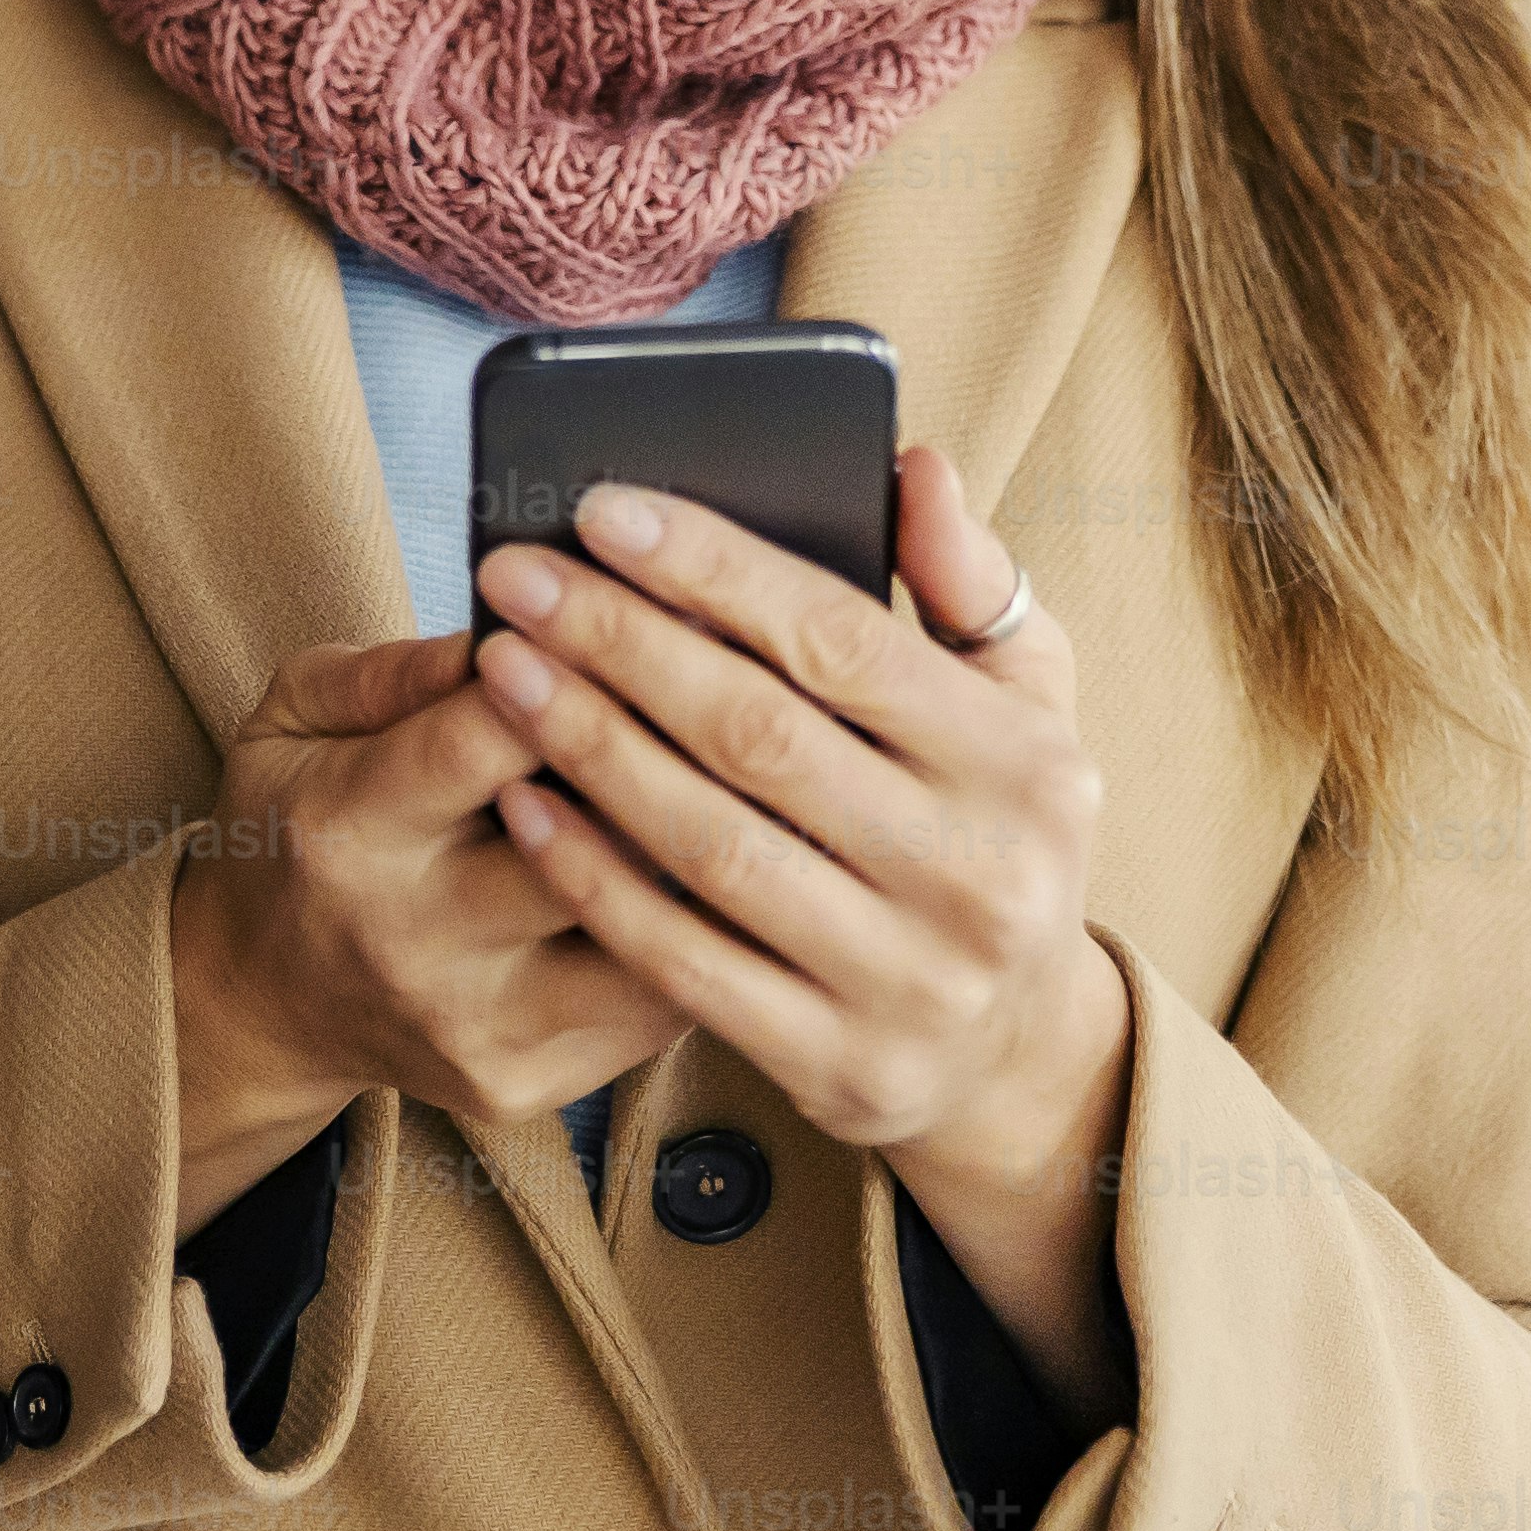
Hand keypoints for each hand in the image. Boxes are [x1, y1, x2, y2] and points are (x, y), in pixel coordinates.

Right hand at [164, 622, 694, 1218]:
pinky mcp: (523, 1082)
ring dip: (705, 864)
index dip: (574, 669)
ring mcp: (472, 1025)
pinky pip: (653, 1010)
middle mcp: (409, 938)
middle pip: (582, 848)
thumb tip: (512, 632)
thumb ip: (393, 669)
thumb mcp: (297, 716)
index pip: (482, 740)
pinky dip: (704, 940)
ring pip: (641, 942)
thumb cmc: (299, 827)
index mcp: (350, 827)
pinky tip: (733, 881)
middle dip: (665, 765)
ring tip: (754, 794)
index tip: (642, 615)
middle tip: (737, 698)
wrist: (267, 999)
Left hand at [458, 443, 1118, 1180]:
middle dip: (620, 644)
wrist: (1017, 1052)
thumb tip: (914, 465)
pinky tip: (522, 805)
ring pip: (709, 846)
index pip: (843, 641)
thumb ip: (969, 580)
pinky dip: (594, 878)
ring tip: (502, 670)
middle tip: (517, 579)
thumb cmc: (995, 830)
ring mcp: (908, 983)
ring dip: (588, 748)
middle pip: (758, 736)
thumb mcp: (1027, 702)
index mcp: (1028, 765)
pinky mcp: (836, 1066)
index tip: (603, 510)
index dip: (715, 570)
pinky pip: (682, 961)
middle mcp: (980, 877)